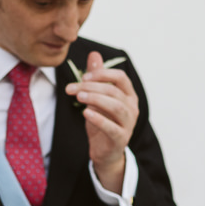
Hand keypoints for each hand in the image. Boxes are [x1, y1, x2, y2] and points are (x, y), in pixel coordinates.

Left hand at [65, 50, 137, 193]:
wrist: (105, 152)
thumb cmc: (102, 122)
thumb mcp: (97, 98)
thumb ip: (97, 77)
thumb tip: (94, 54)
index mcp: (128, 95)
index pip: (120, 77)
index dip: (102, 74)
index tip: (83, 77)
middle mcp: (132, 107)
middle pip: (114, 91)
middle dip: (91, 87)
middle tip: (72, 88)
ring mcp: (128, 123)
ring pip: (115, 107)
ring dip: (95, 99)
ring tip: (79, 97)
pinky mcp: (121, 138)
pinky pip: (112, 127)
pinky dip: (99, 119)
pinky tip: (86, 113)